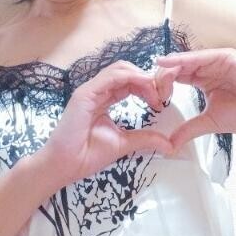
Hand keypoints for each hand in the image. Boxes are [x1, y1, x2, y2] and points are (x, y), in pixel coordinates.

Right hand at [43, 59, 180, 187]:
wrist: (65, 165)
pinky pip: (110, 77)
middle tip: (161, 96)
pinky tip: (144, 88)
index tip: (161, 102)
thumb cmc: (87, 155)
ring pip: (120, 69)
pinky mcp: (85, 94)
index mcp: (103, 98)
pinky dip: (130, 78)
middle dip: (147, 79)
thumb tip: (169, 144)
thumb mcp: (124, 143)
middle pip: (127, 71)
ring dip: (141, 77)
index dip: (148, 87)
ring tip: (154, 94)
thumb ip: (145, 139)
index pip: (129, 82)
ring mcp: (90, 90)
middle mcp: (96, 91)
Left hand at [155, 47, 235, 151]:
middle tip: (152, 96)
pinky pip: (200, 57)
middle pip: (175, 68)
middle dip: (160, 80)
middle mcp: (207, 67)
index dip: (160, 88)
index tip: (152, 104)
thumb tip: (169, 145)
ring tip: (156, 84)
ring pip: (184, 61)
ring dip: (167, 71)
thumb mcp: (210, 122)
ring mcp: (216, 60)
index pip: (174, 78)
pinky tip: (167, 63)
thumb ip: (188, 129)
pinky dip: (183, 59)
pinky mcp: (226, 57)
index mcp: (202, 80)